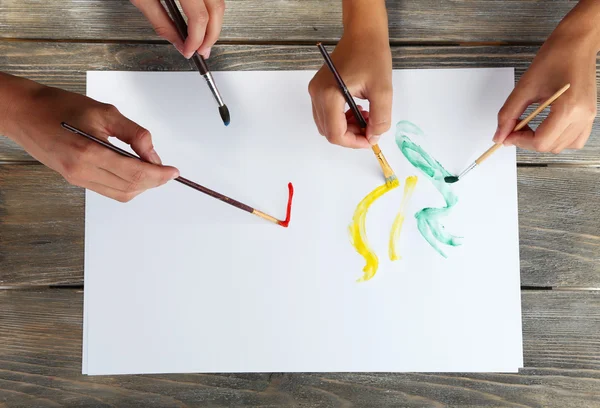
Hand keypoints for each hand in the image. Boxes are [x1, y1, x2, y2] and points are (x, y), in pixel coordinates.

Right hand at [2, 75, 178, 201]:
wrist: (25, 112)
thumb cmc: (60, 106)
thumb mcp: (105, 112)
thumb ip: (134, 134)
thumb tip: (153, 154)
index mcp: (88, 152)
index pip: (135, 173)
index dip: (159, 175)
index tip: (173, 171)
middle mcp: (82, 171)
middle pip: (130, 187)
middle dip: (154, 181)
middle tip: (167, 171)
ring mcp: (77, 178)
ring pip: (121, 193)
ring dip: (142, 185)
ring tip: (152, 170)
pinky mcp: (75, 180)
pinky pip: (108, 190)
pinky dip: (126, 185)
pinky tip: (133, 172)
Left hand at [131, 0, 224, 58]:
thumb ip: (162, 23)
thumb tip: (177, 42)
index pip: (199, 18)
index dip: (196, 40)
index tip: (189, 51)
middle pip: (217, 10)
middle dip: (211, 35)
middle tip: (202, 51)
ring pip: (219, 2)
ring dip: (213, 24)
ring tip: (203, 39)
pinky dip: (210, 10)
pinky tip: (203, 20)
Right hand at [308, 32, 391, 148]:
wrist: (362, 33)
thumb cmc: (372, 55)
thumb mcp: (383, 90)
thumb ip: (380, 119)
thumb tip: (374, 137)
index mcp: (329, 94)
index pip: (335, 133)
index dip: (354, 142)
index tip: (371, 139)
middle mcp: (317, 94)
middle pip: (329, 131)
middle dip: (351, 135)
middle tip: (371, 126)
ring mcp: (315, 92)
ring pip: (327, 125)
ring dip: (346, 128)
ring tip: (366, 115)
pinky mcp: (318, 89)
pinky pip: (326, 114)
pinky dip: (341, 118)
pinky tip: (357, 109)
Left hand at [494, 9, 598, 152]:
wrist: (577, 43)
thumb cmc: (554, 57)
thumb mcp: (524, 87)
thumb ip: (509, 114)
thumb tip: (500, 136)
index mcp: (568, 108)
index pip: (541, 142)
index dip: (520, 141)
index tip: (507, 134)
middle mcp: (583, 116)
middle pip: (550, 147)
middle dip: (528, 142)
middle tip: (514, 129)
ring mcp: (589, 116)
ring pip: (562, 147)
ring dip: (542, 142)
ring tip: (529, 126)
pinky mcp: (589, 114)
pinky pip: (574, 139)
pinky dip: (557, 138)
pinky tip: (545, 126)